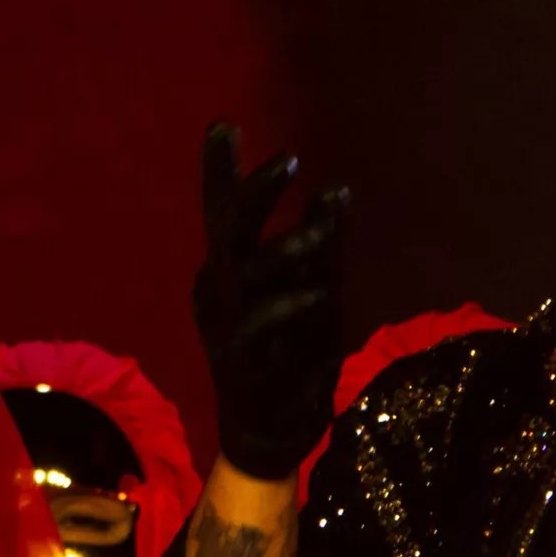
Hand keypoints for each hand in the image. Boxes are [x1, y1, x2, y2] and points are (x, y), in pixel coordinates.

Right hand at [191, 123, 350, 482]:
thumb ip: (324, 246)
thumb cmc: (295, 358)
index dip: (220, 169)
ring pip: (246, 270)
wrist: (275, 433)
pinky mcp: (236, 358)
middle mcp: (216, 289)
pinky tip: (319, 293)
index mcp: (228, 270)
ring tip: (323, 229)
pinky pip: (262, 321)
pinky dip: (290, 303)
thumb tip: (339, 191)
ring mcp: (222, 324)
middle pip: (228, 228)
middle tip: (290, 160)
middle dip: (257, 192)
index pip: (222, 211)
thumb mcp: (319, 293)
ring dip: (288, 246)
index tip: (222, 123)